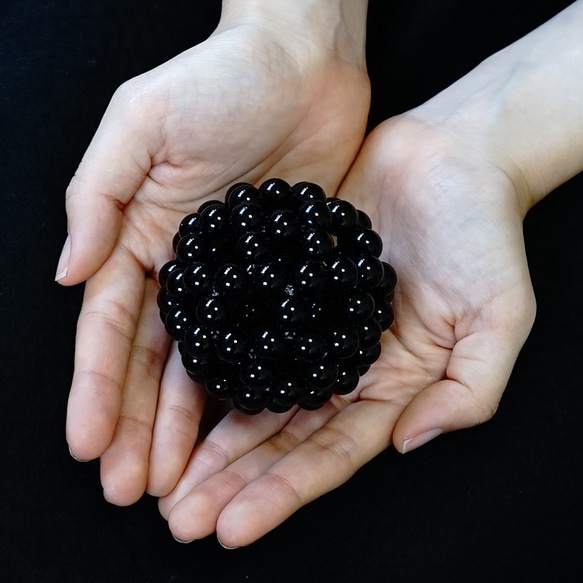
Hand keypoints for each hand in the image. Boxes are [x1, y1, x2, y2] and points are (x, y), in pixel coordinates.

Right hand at [60, 9, 369, 505]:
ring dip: (187, 422)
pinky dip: (254, 384)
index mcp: (145, 238)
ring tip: (176, 478)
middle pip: (157, 360)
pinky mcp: (288, 276)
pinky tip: (244, 428)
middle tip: (133, 486)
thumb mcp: (140, 125)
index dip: (95, 386)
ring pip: (209, 364)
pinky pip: (270, 339)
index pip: (111, 327)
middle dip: (137, 422)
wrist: (300, 64)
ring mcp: (240, 279)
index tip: (86, 443)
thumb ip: (98, 198)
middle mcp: (188, 269)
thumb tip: (67, 273)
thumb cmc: (219, 78)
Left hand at [157, 112, 535, 546]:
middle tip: (180, 517)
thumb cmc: (484, 232)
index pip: (330, 452)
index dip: (282, 492)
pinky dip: (209, 357)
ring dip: (209, 434)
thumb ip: (467, 389)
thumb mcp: (499, 316)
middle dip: (232, 479)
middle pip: (280, 433)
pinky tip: (170, 389)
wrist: (453, 155)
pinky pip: (241, 325)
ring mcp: (309, 324)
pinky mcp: (285, 282)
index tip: (230, 525)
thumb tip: (409, 441)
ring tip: (164, 474)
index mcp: (390, 381)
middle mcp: (343, 361)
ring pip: (251, 388)